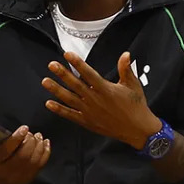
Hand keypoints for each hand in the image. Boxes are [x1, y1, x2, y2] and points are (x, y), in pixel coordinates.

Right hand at [0, 117, 50, 183]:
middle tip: (32, 132)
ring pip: (33, 161)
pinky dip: (45, 153)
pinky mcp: (27, 179)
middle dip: (30, 142)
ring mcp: (17, 177)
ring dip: (38, 146)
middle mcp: (5, 172)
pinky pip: (40, 165)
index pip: (6, 150)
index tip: (25, 128)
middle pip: (22, 156)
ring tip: (38, 136)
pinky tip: (45, 143)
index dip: (17, 138)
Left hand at [42, 52, 161, 148]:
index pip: (88, 73)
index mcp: (106, 89)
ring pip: (69, 99)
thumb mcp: (133, 85)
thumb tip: (125, 54)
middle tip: (51, 65)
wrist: (138, 129)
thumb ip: (126, 69)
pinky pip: (70, 114)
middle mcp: (95, 99)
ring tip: (45, 81)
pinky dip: (59, 109)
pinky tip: (48, 103)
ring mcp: (89, 111)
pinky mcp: (87, 121)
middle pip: (75, 84)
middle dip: (63, 74)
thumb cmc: (136, 106)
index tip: (67, 54)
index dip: (77, 63)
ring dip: (56, 90)